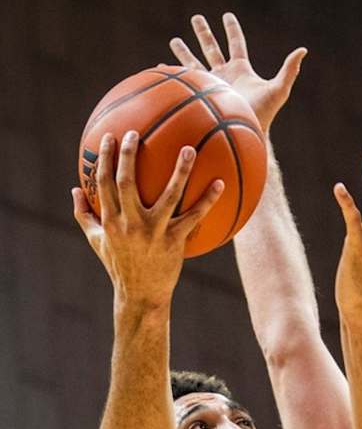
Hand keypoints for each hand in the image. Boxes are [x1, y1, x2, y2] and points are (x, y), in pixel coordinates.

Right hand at [72, 130, 222, 306]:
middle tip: (136, 133)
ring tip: (189, 149)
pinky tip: (220, 183)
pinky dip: (207, 200)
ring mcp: (154, 232)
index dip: (106, 158)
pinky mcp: (174, 241)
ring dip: (180, 170)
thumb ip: (85, 215)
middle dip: (129, 154)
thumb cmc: (119, 267)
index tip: (111, 138)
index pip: (104, 182)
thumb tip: (75, 190)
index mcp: (110, 221)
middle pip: (127, 181)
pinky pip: (193, 216)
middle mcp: (130, 224)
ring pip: (169, 195)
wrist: (140, 296)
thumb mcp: (97, 242)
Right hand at [169, 13, 305, 133]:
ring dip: (184, 51)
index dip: (232, 29)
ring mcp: (211, 85)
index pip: (236, 43)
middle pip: (212, 48)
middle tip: (196, 18)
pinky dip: (173, 75)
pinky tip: (161, 69)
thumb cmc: (264, 114)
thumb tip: (303, 49)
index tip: (227, 16)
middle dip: (204, 32)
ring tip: (174, 40)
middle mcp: (224, 74)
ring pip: (194, 62)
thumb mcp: (278, 89)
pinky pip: (184, 82)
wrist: (245, 134)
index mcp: (241, 68)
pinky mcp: (201, 95)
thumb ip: (290, 69)